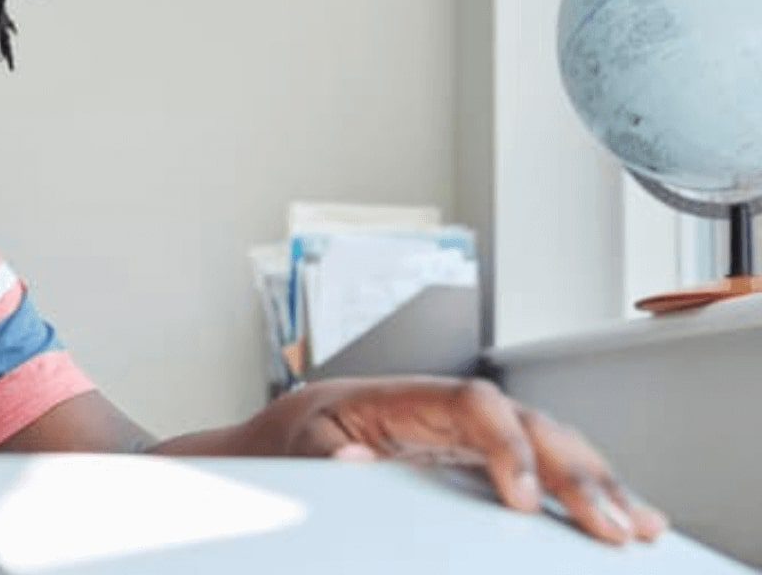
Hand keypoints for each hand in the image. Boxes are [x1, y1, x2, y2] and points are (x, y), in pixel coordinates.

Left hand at [240, 376, 666, 544]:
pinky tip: (625, 517)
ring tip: (638, 526)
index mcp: (407, 397)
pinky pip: (542, 469)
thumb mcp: (294, 442)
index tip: (525, 502)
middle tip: (611, 527)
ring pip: (548, 444)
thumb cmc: (294, 437)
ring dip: (596, 482)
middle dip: (575, 473)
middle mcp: (449, 410)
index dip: (507, 446)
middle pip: (528, 425)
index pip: (474, 404)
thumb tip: (351, 464)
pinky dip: (584, 491)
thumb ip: (320, 453)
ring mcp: (469, 434)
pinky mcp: (479, 462)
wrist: (286, 439)